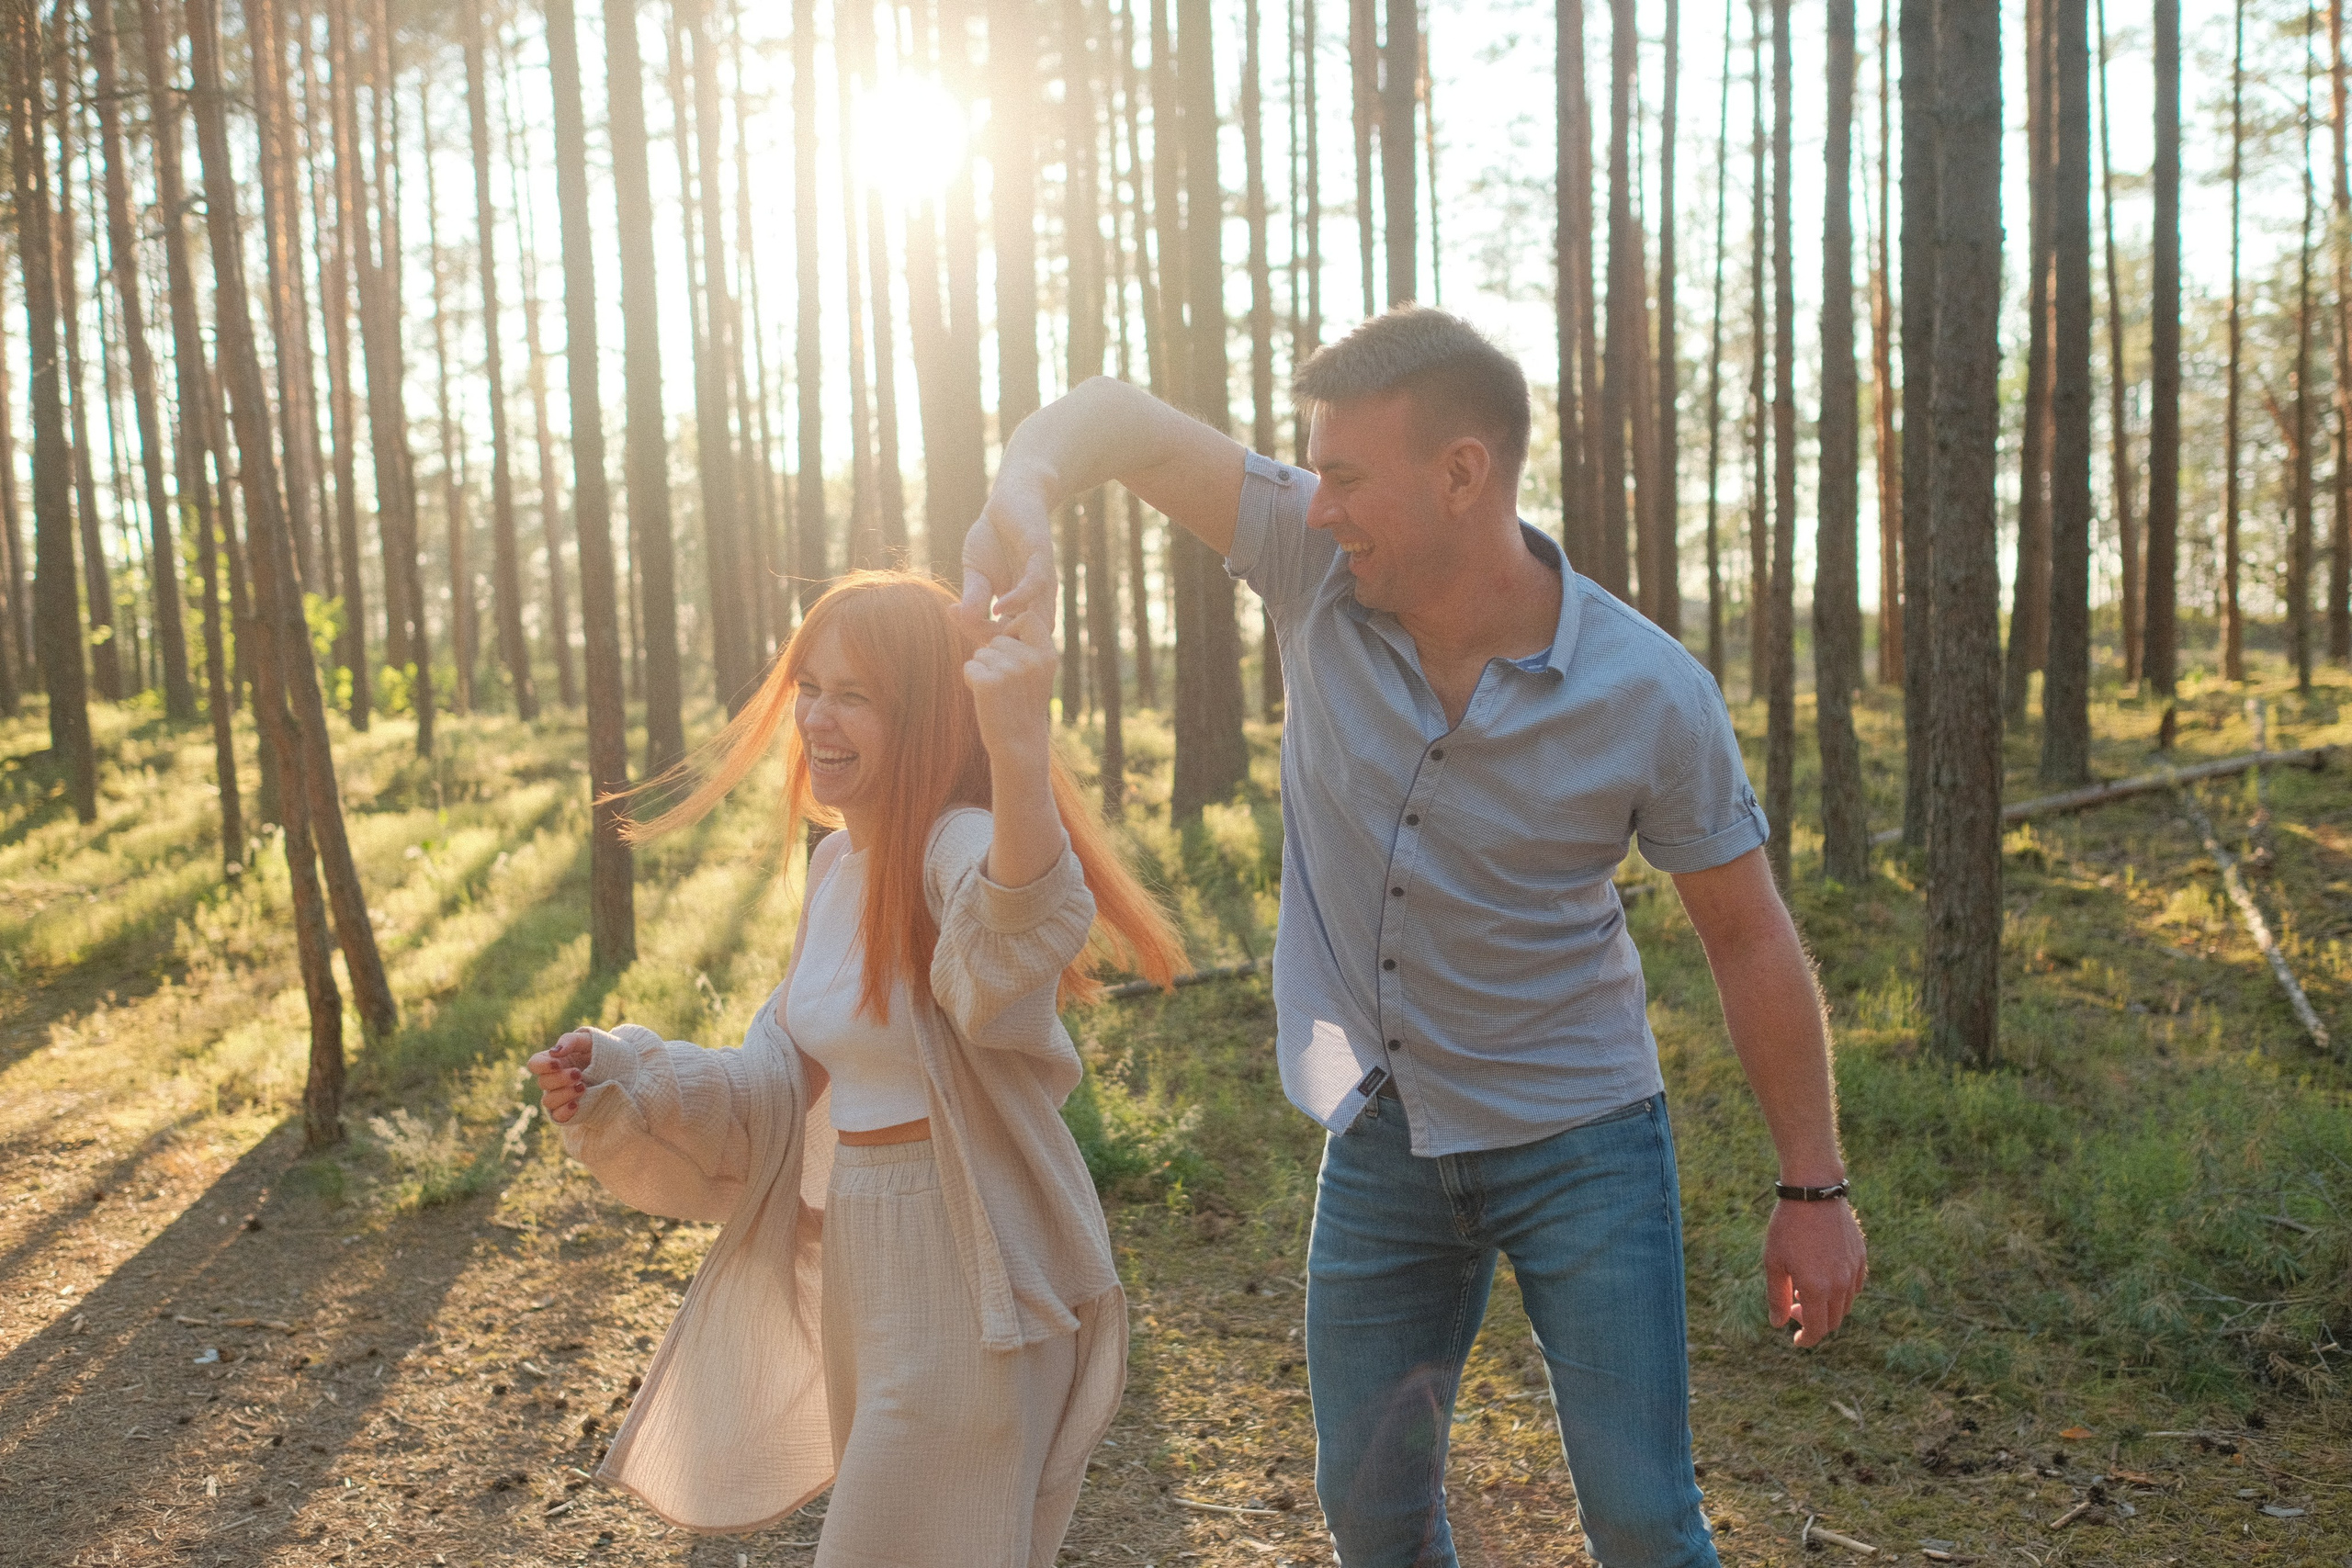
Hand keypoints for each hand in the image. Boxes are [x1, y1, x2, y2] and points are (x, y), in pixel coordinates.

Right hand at [526, 1031, 594, 1123]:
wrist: (622, 1069)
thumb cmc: (601, 1051)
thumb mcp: (589, 1041)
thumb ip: (571, 1041)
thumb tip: (554, 1051)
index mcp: (553, 1062)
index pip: (535, 1064)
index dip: (542, 1065)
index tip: (558, 1064)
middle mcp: (553, 1080)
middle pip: (543, 1082)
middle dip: (560, 1078)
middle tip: (578, 1074)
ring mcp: (560, 1097)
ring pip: (549, 1101)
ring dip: (564, 1094)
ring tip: (583, 1088)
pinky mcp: (568, 1111)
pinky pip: (558, 1116)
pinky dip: (564, 1112)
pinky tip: (576, 1104)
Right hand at [959, 484, 1058, 636]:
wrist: (1011, 499)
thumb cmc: (993, 538)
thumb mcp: (976, 572)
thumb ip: (973, 596)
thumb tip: (961, 618)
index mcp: (1020, 605)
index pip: (1009, 636)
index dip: (988, 641)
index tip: (963, 633)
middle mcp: (1035, 598)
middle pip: (1025, 635)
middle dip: (1004, 645)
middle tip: (978, 641)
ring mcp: (1041, 580)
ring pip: (1037, 618)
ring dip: (1015, 631)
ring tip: (989, 633)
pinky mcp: (1041, 557)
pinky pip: (1035, 586)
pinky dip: (1018, 601)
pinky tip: (998, 607)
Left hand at [963, 610, 1057, 767]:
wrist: (1019, 744)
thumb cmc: (1019, 703)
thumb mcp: (1026, 668)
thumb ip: (1004, 638)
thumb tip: (951, 607)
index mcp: (1047, 655)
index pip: (1027, 618)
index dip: (1013, 631)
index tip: (1014, 653)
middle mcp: (1032, 660)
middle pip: (996, 639)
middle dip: (994, 658)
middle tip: (1007, 686)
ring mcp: (1012, 671)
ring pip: (980, 653)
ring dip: (983, 671)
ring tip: (999, 694)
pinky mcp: (990, 683)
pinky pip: (969, 667)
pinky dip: (972, 682)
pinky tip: (987, 700)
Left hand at [1764, 1197, 1867, 1348]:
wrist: (1813, 1193)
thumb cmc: (1787, 1226)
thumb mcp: (1773, 1262)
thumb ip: (1776, 1297)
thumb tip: (1778, 1324)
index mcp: (1816, 1289)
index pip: (1818, 1328)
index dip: (1807, 1339)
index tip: (1797, 1340)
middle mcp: (1840, 1284)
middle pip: (1834, 1320)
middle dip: (1814, 1323)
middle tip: (1793, 1309)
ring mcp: (1853, 1271)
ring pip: (1846, 1305)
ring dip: (1827, 1307)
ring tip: (1804, 1289)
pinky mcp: (1861, 1257)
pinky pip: (1855, 1286)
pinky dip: (1841, 1293)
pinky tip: (1824, 1279)